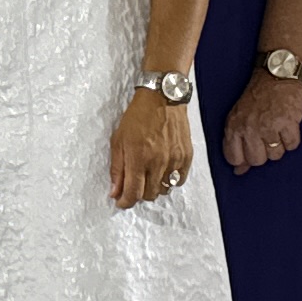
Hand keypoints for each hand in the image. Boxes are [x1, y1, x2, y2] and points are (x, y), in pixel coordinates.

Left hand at [109, 88, 193, 210]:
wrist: (162, 98)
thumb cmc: (137, 117)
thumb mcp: (118, 140)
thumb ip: (117, 169)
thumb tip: (115, 192)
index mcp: (138, 159)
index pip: (133, 193)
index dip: (125, 202)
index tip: (121, 202)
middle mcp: (158, 162)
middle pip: (149, 195)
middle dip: (139, 194)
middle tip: (134, 185)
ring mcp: (174, 160)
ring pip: (165, 190)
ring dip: (154, 188)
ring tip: (148, 176)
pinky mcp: (186, 156)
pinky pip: (179, 180)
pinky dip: (170, 181)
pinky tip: (163, 172)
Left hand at [220, 70, 301, 173]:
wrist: (277, 73)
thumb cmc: (259, 92)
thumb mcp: (239, 115)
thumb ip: (236, 143)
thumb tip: (239, 169)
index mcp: (234, 125)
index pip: (234, 157)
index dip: (243, 160)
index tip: (248, 156)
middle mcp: (250, 127)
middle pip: (257, 160)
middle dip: (263, 153)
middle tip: (266, 138)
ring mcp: (269, 126)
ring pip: (276, 154)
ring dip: (279, 145)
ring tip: (277, 129)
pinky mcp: (288, 123)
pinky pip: (292, 145)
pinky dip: (292, 138)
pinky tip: (287, 126)